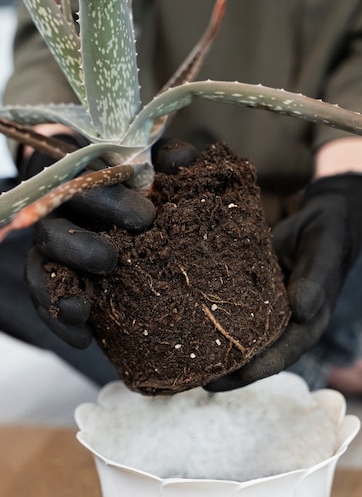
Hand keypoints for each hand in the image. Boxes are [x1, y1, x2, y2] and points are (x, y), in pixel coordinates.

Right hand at [24, 136, 197, 347]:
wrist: (98, 198)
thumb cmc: (129, 184)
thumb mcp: (149, 171)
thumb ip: (165, 163)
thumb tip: (183, 158)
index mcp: (83, 185)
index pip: (85, 187)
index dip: (111, 201)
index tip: (147, 218)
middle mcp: (60, 216)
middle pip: (56, 229)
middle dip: (83, 247)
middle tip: (112, 260)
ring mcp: (51, 249)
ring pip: (43, 266)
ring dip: (64, 287)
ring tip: (84, 306)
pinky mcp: (49, 279)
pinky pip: (44, 300)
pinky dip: (59, 320)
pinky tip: (83, 338)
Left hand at [205, 172, 361, 390]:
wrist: (322, 221)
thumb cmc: (327, 234)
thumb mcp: (324, 249)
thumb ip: (315, 278)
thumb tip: (302, 311)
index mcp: (310, 323)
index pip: (285, 353)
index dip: (261, 367)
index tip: (237, 376)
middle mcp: (288, 326)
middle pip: (259, 357)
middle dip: (230, 372)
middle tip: (199, 380)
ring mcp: (269, 315)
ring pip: (244, 343)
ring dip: (218, 356)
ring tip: (187, 366)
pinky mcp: (253, 300)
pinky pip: (234, 318)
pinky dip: (216, 327)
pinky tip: (189, 331)